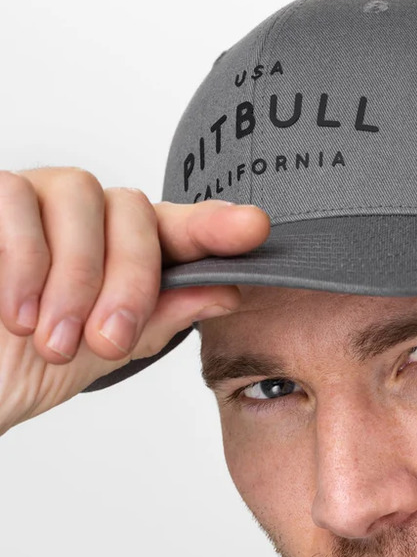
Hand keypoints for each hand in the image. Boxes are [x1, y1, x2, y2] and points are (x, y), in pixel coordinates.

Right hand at [0, 167, 269, 432]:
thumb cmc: (25, 361)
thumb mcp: (105, 348)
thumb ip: (162, 316)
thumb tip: (227, 291)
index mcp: (123, 247)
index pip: (179, 227)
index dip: (216, 225)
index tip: (253, 228)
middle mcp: (86, 213)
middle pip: (133, 211)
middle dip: (128, 281)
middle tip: (106, 340)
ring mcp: (37, 195)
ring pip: (80, 197)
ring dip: (73, 279)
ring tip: (53, 340)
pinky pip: (15, 199)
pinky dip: (23, 262)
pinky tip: (18, 312)